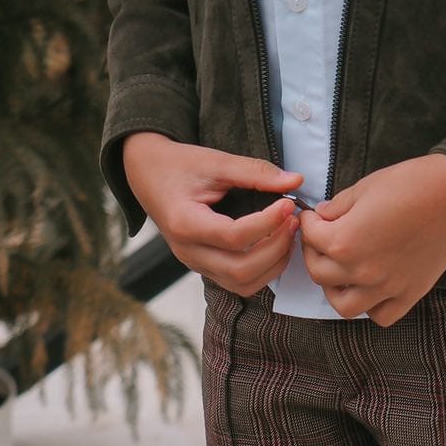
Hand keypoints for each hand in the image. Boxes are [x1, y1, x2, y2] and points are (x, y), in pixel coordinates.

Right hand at [121, 133, 304, 296]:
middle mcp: (188, 252)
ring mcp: (195, 264)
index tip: (287, 204)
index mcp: (184, 223)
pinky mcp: (205, 269)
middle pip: (240, 269)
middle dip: (275, 248)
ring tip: (288, 235)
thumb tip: (295, 180)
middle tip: (293, 222)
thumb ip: (254, 171)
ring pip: (242, 284)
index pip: (233, 236)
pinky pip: (239, 284)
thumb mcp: (215, 161)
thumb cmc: (180, 166)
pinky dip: (263, 271)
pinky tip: (275, 247)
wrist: (149, 177)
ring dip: (273, 265)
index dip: (267, 224)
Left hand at [298, 155, 445, 325]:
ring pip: (344, 306)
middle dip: (314, 253)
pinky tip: (371, 289)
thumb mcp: (366, 187)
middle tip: (320, 241)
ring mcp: (385, 288)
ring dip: (334, 289)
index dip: (308, 222)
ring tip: (339, 273)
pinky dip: (370, 307)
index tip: (312, 217)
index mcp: (344, 241)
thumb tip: (323, 217)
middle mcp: (361, 271)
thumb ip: (338, 207)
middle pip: (319, 274)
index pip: (311, 237)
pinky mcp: (408, 295)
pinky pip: (381, 316)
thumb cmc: (412, 184)